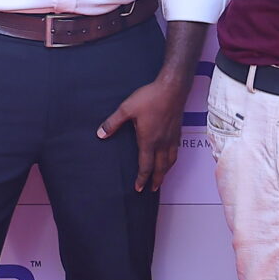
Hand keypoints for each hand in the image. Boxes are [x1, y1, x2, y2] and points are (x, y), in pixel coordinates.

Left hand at [99, 73, 191, 192]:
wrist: (172, 88)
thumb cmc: (150, 98)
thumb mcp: (127, 109)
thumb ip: (113, 123)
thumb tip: (100, 134)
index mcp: (149, 141)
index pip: (145, 166)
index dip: (142, 179)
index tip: (139, 188)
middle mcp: (162, 143)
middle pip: (160, 168)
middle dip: (155, 180)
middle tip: (152, 190)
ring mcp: (171, 138)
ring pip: (170, 161)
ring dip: (165, 172)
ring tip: (161, 178)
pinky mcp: (177, 132)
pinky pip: (175, 152)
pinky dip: (172, 160)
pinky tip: (170, 158)